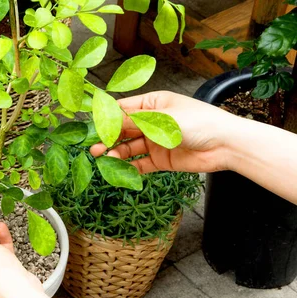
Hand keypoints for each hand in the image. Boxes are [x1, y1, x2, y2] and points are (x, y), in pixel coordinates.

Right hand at [90, 91, 241, 173]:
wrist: (226, 145)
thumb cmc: (198, 122)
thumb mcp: (162, 119)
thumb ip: (133, 122)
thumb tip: (107, 121)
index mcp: (153, 104)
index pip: (123, 110)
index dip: (107, 119)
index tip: (93, 129)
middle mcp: (152, 122)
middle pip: (123, 130)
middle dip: (108, 138)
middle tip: (94, 148)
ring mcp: (156, 142)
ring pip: (129, 148)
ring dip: (116, 154)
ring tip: (104, 159)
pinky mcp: (161, 160)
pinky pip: (140, 164)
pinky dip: (129, 168)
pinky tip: (119, 170)